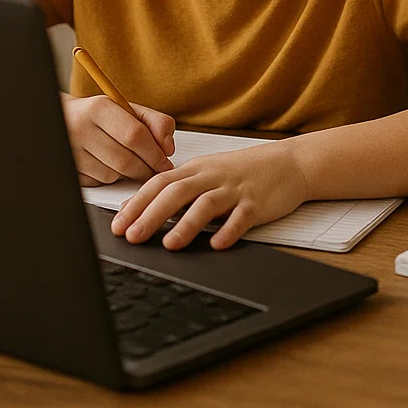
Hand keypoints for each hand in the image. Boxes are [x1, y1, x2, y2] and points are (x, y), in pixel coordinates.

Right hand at [60, 93, 175, 185]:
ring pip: (112, 175)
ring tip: (129, 161)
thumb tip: (167, 148)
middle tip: (155, 169)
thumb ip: (156, 123)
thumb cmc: (103, 116)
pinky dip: (111, 178)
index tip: (165, 161)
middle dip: (146, 169)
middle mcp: (81, 129)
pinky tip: (110, 165)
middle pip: (125, 161)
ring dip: (128, 174)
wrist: (64, 119)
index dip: (155, 153)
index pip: (134, 135)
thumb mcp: (129, 109)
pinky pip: (98, 182)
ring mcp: (71, 151)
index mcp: (99, 108)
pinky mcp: (69, 168)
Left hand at [110, 142, 310, 250]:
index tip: (118, 224)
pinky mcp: (258, 203)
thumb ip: (177, 189)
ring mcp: (235, 190)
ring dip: (186, 224)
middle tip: (133, 236)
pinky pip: (242, 217)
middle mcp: (213, 177)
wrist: (288, 164)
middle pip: (177, 193)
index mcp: (196, 169)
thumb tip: (139, 208)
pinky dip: (229, 231)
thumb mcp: (207, 173)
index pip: (159, 184)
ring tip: (170, 244)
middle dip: (152, 215)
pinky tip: (217, 244)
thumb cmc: (243, 172)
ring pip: (206, 204)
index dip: (137, 203)